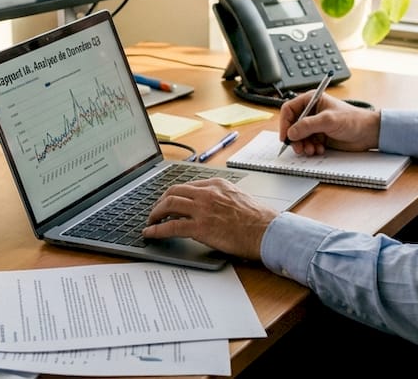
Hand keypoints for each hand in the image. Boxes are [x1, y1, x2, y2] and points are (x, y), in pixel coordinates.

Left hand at [143, 178, 275, 258]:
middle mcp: (207, 193)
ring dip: (155, 213)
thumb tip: (212, 207)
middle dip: (160, 201)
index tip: (169, 201)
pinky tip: (150, 233)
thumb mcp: (238, 198)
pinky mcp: (200, 227)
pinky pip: (171, 226)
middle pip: (174, 191)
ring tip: (150, 221)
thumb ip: (222, 198)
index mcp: (217, 184)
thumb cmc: (258, 219)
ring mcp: (203, 209)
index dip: (174, 194)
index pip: (188, 185)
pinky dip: (157, 229)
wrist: (267, 230)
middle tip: (155, 211)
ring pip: (169, 204)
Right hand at [278, 91, 380, 155]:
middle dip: (294, 138)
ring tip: (311, 150)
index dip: (285, 123)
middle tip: (299, 148)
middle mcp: (311, 112)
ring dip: (303, 145)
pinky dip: (310, 149)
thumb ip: (308, 125)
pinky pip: (307, 144)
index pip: (289, 109)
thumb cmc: (354, 119)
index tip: (286, 136)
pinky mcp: (320, 137)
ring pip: (299, 137)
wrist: (368, 133)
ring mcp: (315, 125)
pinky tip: (319, 150)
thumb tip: (292, 132)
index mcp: (312, 100)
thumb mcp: (329, 120)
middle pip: (292, 126)